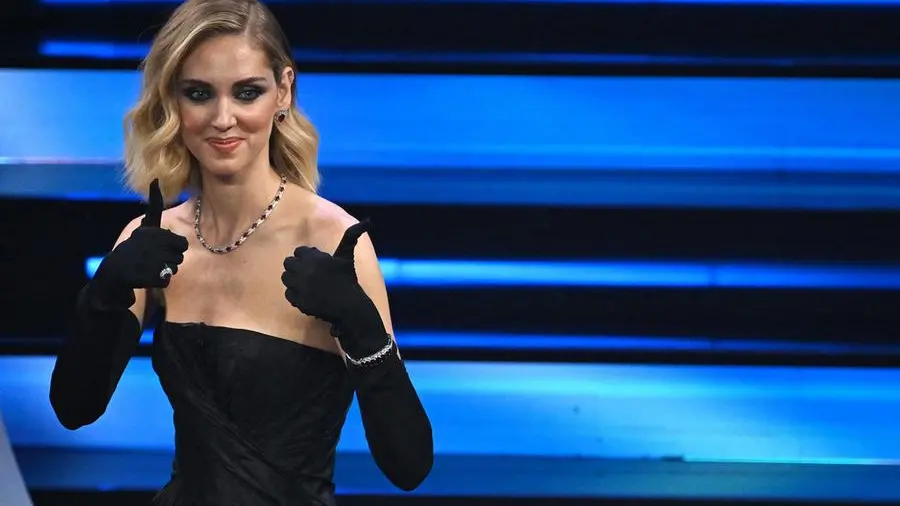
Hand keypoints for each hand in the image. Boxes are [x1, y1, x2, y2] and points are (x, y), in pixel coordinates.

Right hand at [92, 180, 188, 304]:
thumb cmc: (133, 248)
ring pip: (174, 269)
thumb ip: (153, 207)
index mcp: (151, 232)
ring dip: (164, 271)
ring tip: (148, 267)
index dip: (173, 248)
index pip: (181, 243)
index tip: (157, 247)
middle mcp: (149, 244)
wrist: (111, 274)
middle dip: (170, 261)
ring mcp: (147, 260)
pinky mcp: (145, 277)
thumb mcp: (144, 226)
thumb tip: (156, 179)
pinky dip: (159, 281)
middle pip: (180, 257)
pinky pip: (166, 280)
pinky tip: (146, 278)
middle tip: (153, 260)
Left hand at [282, 221, 384, 346]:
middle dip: (298, 267)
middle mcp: (305, 270)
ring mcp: (300, 287)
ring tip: (307, 284)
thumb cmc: (348, 279)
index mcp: (315, 257)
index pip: (299, 251)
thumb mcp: (347, 255)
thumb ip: (352, 236)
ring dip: (294, 280)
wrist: (349, 306)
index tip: (318, 264)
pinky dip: (295, 295)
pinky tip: (308, 295)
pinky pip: (288, 294)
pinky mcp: (298, 301)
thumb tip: (367, 221)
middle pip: (288, 263)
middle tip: (311, 275)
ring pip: (285, 278)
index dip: (308, 257)